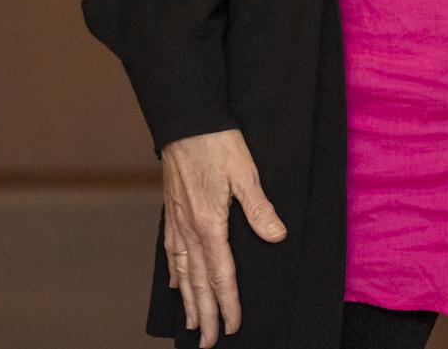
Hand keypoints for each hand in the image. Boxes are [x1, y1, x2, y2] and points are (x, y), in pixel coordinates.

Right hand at [160, 127, 286, 346]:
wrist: (185, 121)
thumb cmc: (217, 143)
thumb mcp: (246, 172)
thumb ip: (259, 207)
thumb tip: (276, 236)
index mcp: (210, 224)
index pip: (221, 274)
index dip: (228, 303)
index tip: (232, 327)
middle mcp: (190, 229)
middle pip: (198, 282)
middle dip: (205, 314)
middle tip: (208, 342)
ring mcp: (178, 222)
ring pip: (182, 271)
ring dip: (188, 300)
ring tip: (191, 324)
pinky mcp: (172, 211)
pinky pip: (171, 251)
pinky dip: (174, 272)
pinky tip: (176, 283)